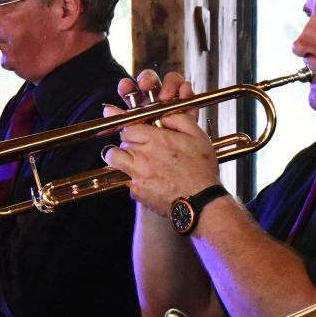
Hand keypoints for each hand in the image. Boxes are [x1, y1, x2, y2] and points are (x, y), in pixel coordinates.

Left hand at [101, 68, 220, 218]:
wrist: (201, 201)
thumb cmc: (202, 171)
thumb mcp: (198, 137)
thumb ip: (179, 119)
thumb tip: (164, 114)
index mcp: (159, 139)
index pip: (128, 126)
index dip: (128, 126)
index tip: (126, 126)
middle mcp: (144, 155)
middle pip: (121, 141)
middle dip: (127, 142)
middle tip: (137, 146)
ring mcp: (138, 174)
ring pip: (113, 158)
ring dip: (118, 156)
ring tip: (128, 159)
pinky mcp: (137, 191)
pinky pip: (125, 179)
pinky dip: (131, 178)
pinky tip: (145, 180)